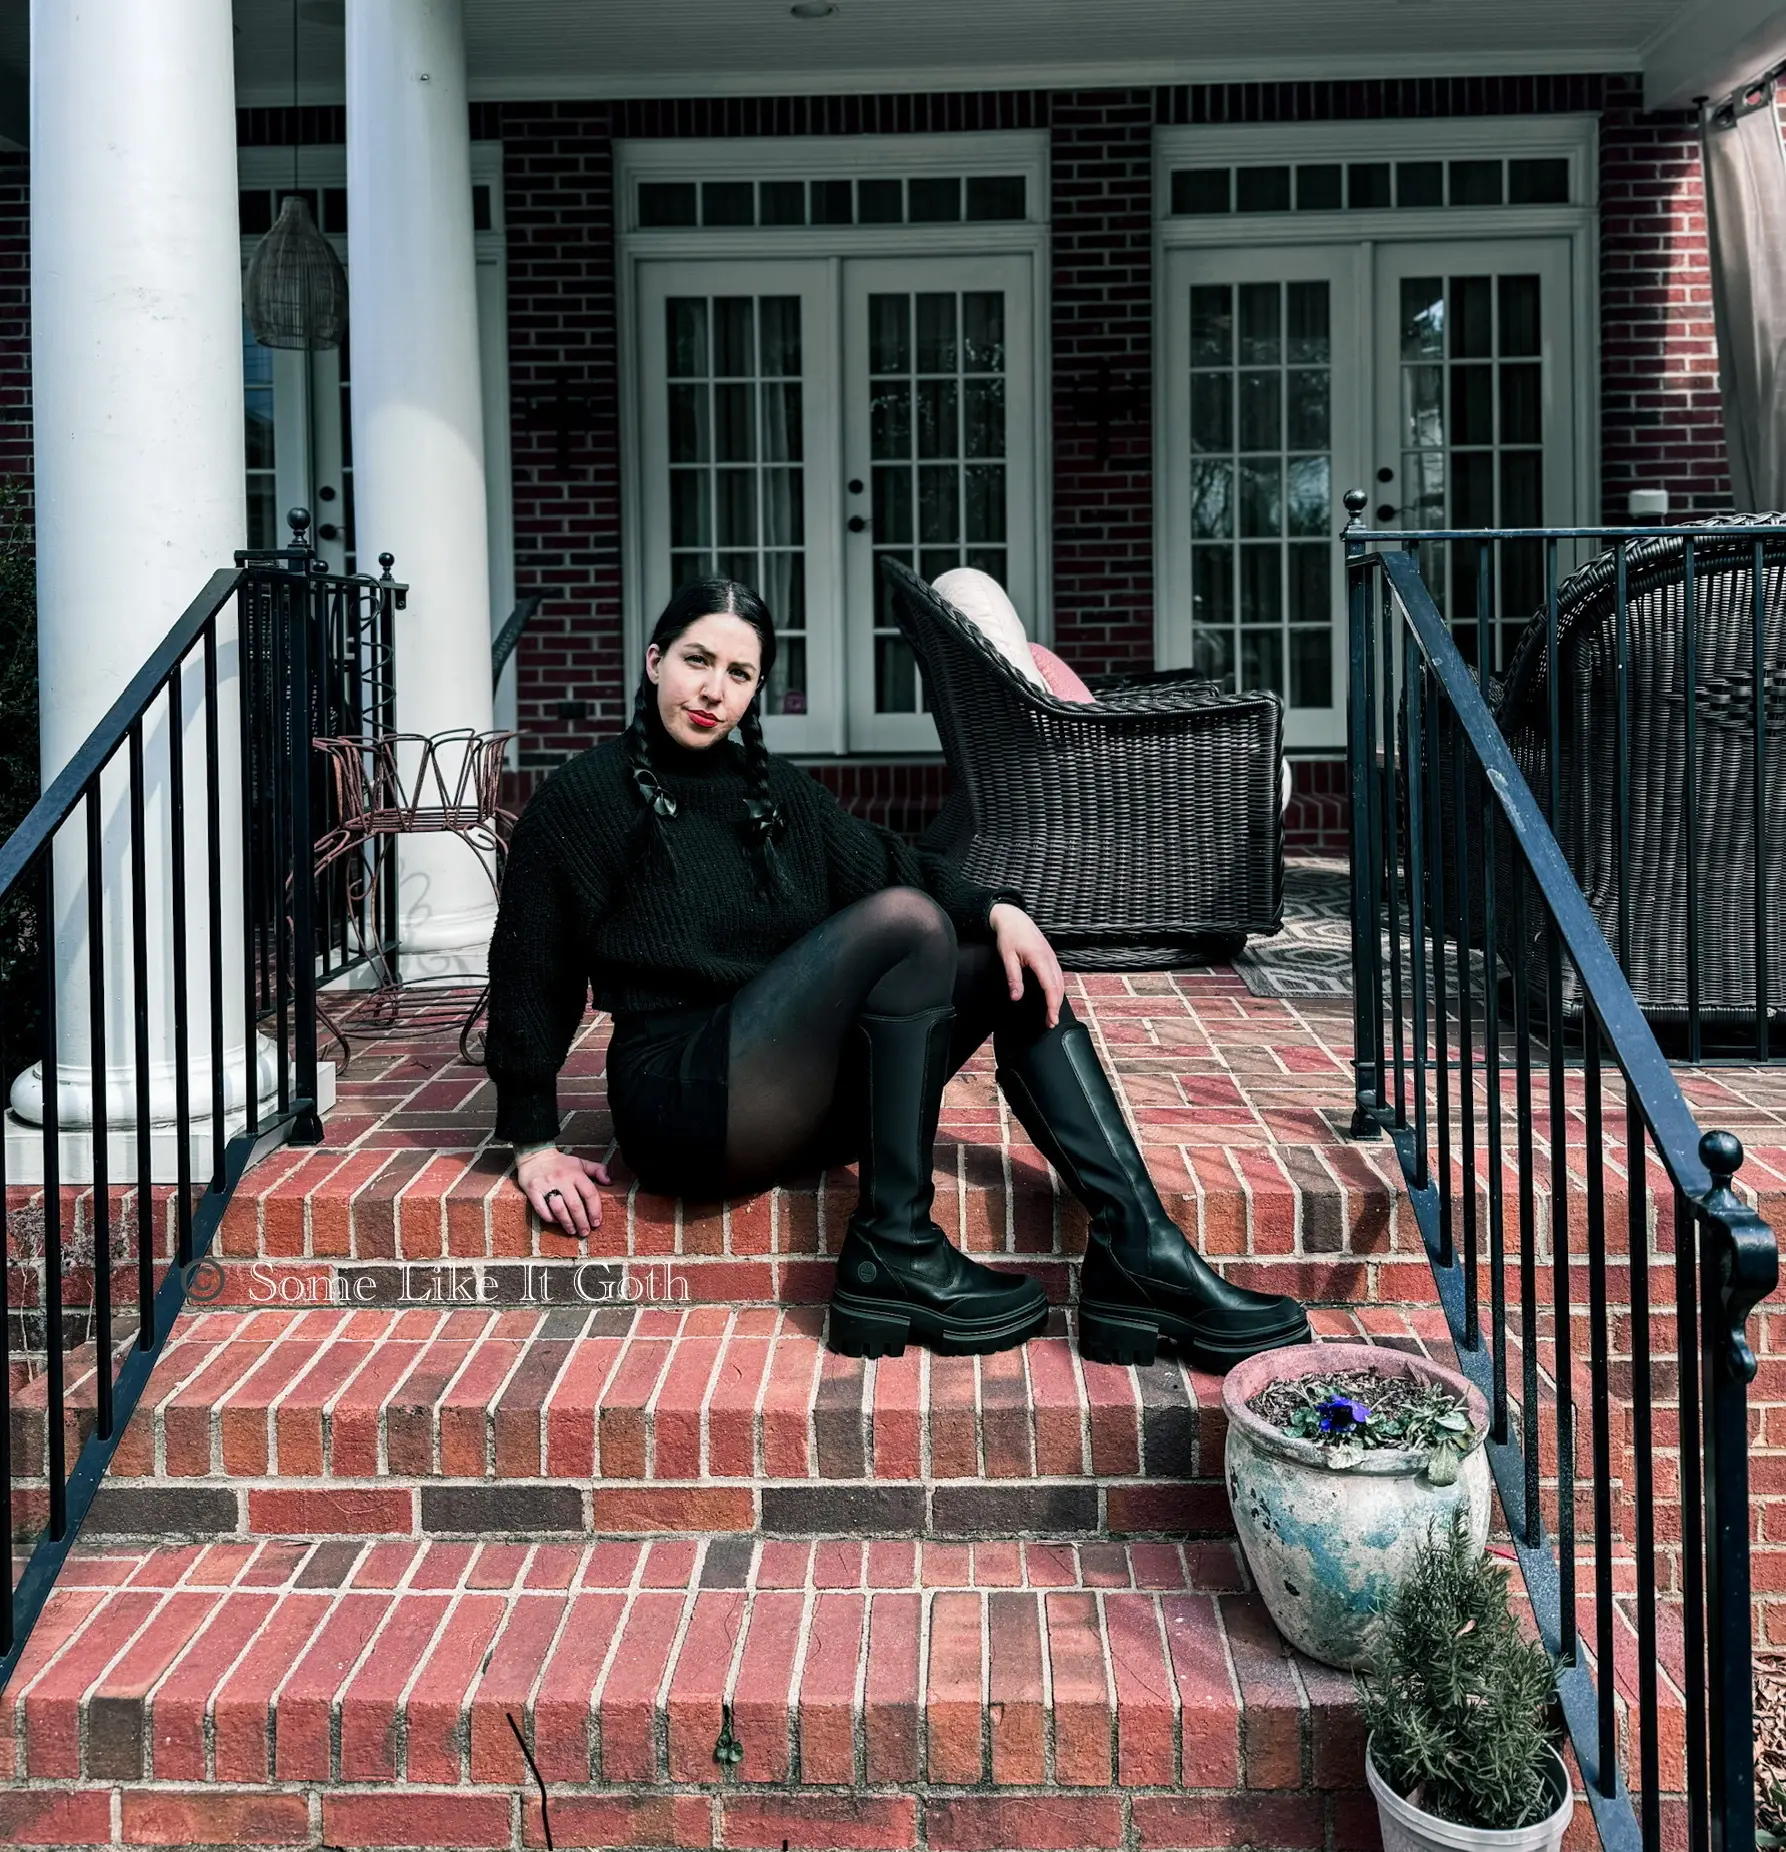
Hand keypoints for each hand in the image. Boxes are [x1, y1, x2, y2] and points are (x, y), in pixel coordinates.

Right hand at [514, 1145, 610, 1237]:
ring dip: (567, 1223)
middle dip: (582, 1222)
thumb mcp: (580, 1163)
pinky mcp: (533, 1190)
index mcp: (576, 1173)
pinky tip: (556, 1222)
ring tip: (572, 1231)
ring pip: (559, 1209)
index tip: (597, 1222)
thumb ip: (597, 1170)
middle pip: (575, 1205)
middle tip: (585, 1232)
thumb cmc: (560, 1163)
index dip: (595, 1210)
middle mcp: (562, 1179)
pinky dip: (550, 1218)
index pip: (589, 1193)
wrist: (535, 1155)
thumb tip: (609, 1181)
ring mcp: (546, 1185)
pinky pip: (542, 1209)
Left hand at [988, 902, 1065, 1027]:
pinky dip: (1057, 989)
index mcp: (1040, 958)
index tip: (1051, 1018)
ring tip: (1052, 1014)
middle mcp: (1050, 958)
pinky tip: (1053, 998)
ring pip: (1060, 982)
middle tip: (1051, 1023)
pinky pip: (1058, 976)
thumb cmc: (1009, 935)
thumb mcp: (1007, 957)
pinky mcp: (1050, 957)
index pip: (1050, 987)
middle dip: (1056, 1006)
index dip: (1052, 1005)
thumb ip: (1014, 978)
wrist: (1013, 918)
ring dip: (1058, 999)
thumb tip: (1016, 997)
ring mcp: (1052, 957)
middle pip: (1059, 987)